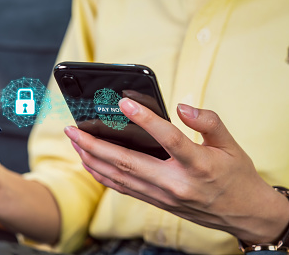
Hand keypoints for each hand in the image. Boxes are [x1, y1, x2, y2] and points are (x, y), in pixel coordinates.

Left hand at [65, 98, 288, 243]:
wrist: (244, 214)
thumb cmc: (236, 175)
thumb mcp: (232, 145)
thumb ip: (208, 121)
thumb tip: (181, 106)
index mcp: (199, 165)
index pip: (168, 139)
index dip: (145, 120)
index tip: (124, 103)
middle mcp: (177, 183)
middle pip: (128, 162)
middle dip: (95, 145)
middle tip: (73, 129)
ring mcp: (163, 196)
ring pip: (119, 177)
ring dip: (92, 159)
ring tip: (74, 142)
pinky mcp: (156, 202)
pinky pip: (122, 188)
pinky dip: (102, 175)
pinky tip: (89, 162)